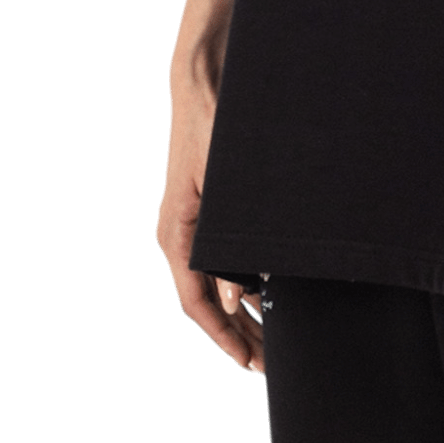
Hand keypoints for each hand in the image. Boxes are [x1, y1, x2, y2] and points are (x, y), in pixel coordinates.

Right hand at [156, 88, 265, 374]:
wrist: (206, 82)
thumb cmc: (213, 126)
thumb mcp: (226, 185)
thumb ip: (228, 244)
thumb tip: (240, 296)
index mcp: (177, 233)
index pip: (196, 303)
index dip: (224, 336)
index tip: (249, 360)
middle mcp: (179, 235)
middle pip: (206, 300)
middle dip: (236, 333)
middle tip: (267, 360)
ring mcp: (191, 225)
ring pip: (213, 283)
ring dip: (240, 311)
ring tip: (267, 336)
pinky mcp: (205, 213)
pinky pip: (217, 261)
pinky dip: (239, 283)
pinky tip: (262, 293)